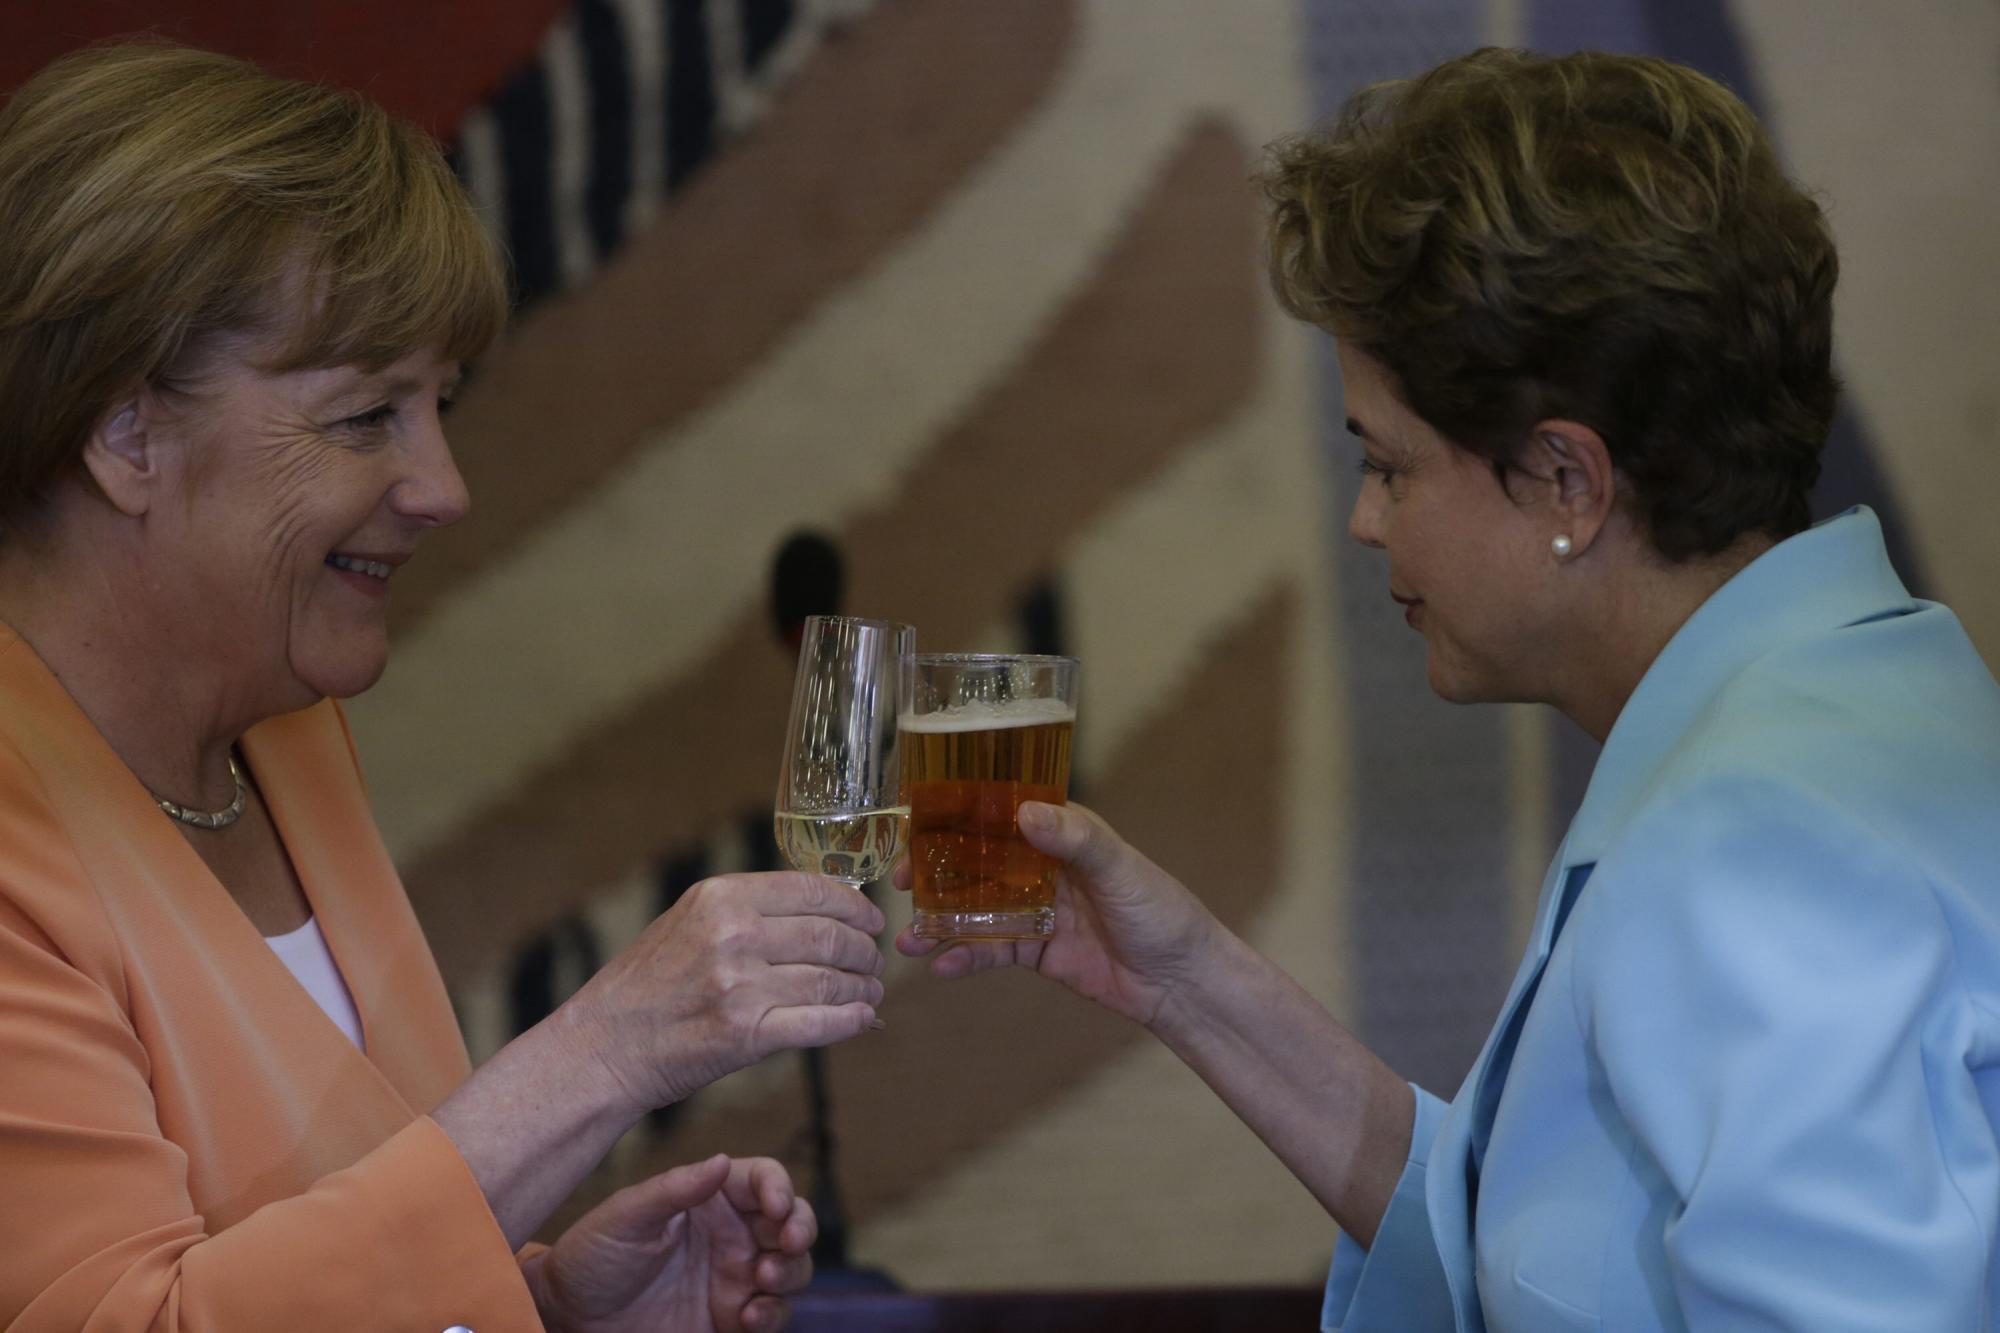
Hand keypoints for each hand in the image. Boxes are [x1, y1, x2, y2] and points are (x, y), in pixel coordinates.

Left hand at [529, 1154, 813, 1332]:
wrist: (571, 1317)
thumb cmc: (593, 1256)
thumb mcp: (627, 1216)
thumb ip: (675, 1188)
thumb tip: (723, 1161)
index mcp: (711, 1198)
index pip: (764, 1179)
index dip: (779, 1187)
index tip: (776, 1207)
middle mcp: (732, 1234)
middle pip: (792, 1221)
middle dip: (801, 1229)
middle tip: (787, 1243)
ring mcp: (736, 1277)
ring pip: (794, 1268)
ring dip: (792, 1272)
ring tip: (763, 1280)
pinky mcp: (733, 1319)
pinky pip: (774, 1315)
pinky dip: (773, 1314)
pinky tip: (748, 1316)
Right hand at [569, 872, 885, 1113]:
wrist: (604, 1045)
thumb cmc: (647, 984)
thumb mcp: (689, 921)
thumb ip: (748, 910)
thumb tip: (821, 909)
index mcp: (722, 897)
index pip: (813, 890)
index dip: (855, 907)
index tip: (871, 921)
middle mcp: (734, 934)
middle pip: (830, 936)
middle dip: (864, 952)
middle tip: (875, 962)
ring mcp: (740, 985)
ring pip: (830, 981)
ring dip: (862, 989)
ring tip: (870, 993)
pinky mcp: (746, 1034)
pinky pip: (819, 1023)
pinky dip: (851, 1021)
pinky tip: (863, 1018)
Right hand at [894, 802, 1221, 1027]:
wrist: (1181, 979)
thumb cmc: (1161, 910)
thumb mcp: (1119, 868)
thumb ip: (1075, 839)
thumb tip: (1025, 812)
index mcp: (1061, 831)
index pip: (998, 812)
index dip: (954, 816)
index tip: (916, 825)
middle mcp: (1040, 864)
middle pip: (974, 860)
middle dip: (932, 871)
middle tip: (896, 884)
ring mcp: (1034, 908)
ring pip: (973, 909)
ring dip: (938, 921)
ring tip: (907, 939)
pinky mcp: (1035, 949)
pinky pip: (989, 950)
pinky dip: (963, 958)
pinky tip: (940, 967)